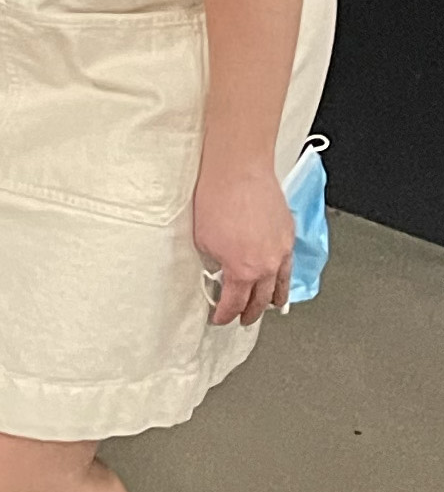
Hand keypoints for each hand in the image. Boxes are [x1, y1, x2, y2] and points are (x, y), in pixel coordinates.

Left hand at [193, 156, 293, 325]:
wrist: (237, 171)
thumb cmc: (217, 198)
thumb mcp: (203, 240)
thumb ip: (214, 261)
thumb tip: (218, 268)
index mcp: (243, 270)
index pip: (235, 303)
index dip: (226, 314)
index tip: (220, 318)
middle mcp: (267, 265)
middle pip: (260, 299)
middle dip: (250, 312)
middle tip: (244, 319)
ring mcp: (281, 250)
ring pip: (281, 285)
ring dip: (272, 299)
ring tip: (268, 307)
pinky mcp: (288, 234)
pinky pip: (288, 265)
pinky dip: (284, 277)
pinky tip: (281, 278)